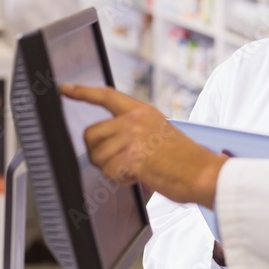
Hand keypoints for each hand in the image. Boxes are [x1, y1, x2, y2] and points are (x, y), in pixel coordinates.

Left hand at [60, 84, 226, 207]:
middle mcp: (135, 120)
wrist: (203, 172)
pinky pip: (110, 173)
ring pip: (97, 157)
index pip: (105, 96)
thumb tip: (104, 143)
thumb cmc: (184, 159)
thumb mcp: (158, 132)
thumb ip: (133, 131)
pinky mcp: (133, 157)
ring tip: (137, 169)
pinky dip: (122, 180)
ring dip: (112, 170)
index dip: (82, 92)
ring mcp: (133, 138)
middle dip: (98, 153)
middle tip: (120, 162)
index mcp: (142, 111)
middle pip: (91, 135)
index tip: (64, 89)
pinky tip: (141, 176)